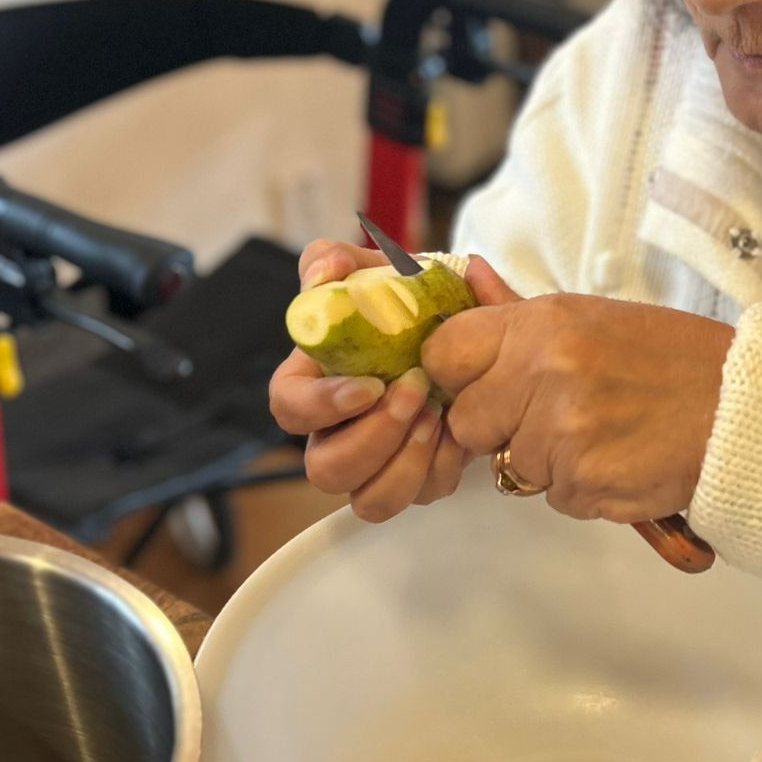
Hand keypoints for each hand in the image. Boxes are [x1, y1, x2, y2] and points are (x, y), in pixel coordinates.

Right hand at [268, 238, 500, 522]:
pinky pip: (422, 495)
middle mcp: (340, 431)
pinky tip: (461, 432)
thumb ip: (336, 261)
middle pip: (326, 470)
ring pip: (370, 500)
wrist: (472, 322)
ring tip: (439, 415)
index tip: (368, 386)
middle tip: (417, 395)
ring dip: (406, 464)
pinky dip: (442, 468)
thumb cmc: (412, 298)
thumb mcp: (374, 267)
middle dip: (374, 439)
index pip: (289, 407)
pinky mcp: (420, 476)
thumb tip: (325, 273)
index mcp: (317, 381)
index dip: (320, 406)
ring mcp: (380, 461)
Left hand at [423, 275, 734, 523]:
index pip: (443, 354)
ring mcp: (560, 434)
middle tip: (551, 414)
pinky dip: (582, 486)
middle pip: (467, 421)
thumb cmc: (674, 359)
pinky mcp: (583, 483)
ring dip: (546, 460)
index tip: (479, 383)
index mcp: (541, 325)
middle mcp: (543, 375)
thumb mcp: (592, 318)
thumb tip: (467, 276)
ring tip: (604, 432)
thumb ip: (519, 315)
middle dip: (498, 426)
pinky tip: (621, 457)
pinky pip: (553, 496)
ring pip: (510, 466)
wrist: (743, 410)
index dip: (454, 376)